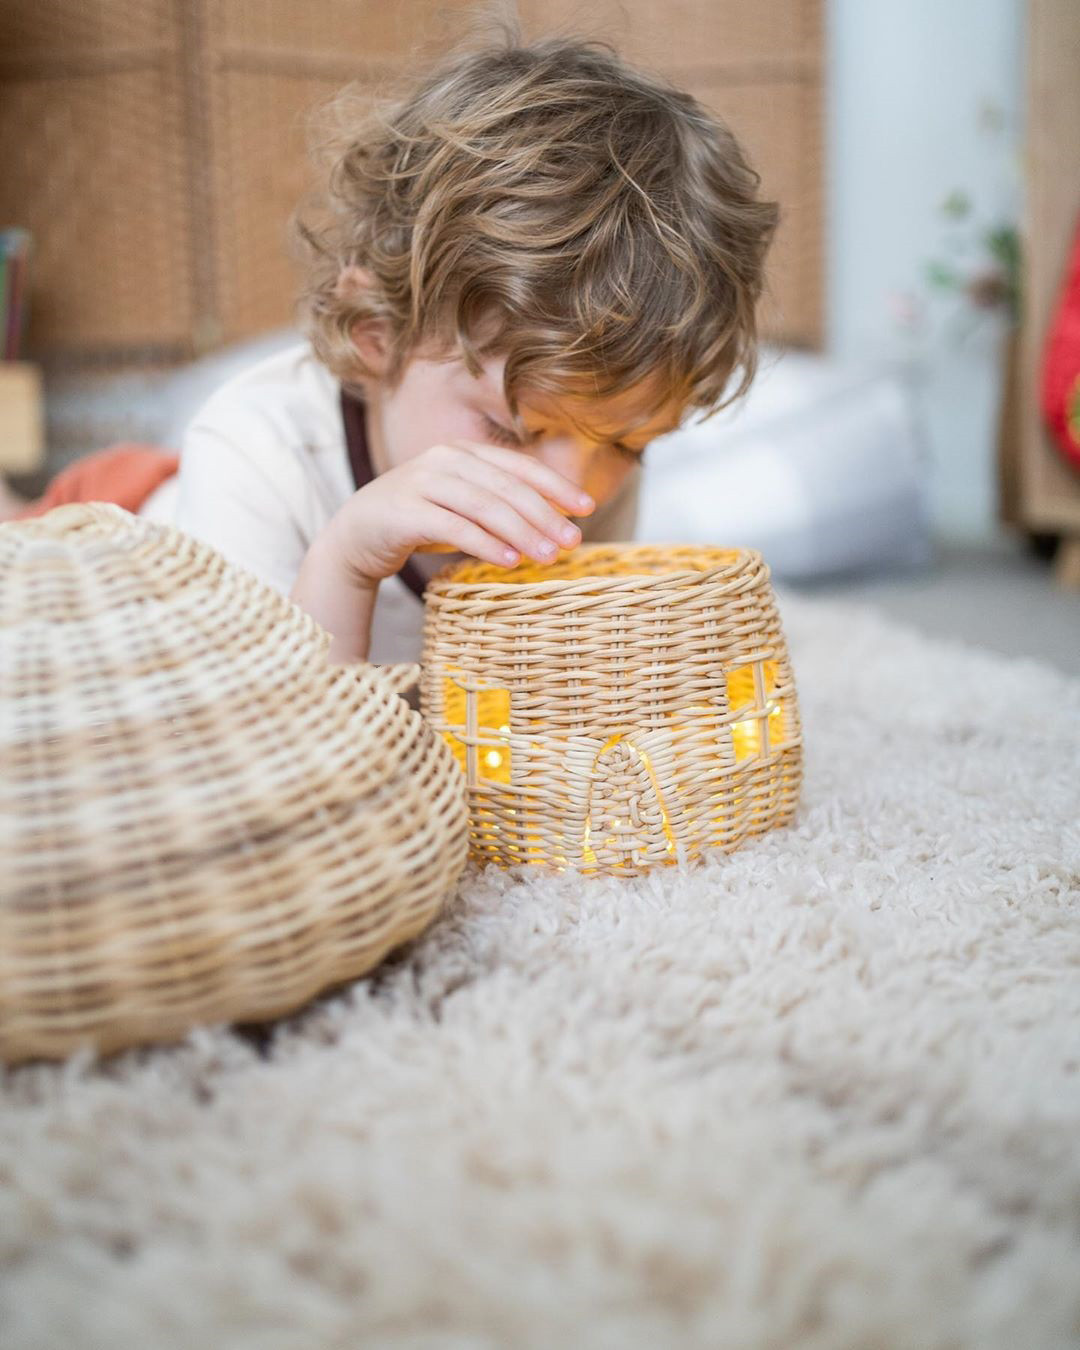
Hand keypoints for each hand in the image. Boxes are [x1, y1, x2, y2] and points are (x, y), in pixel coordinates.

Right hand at [324, 440, 595, 583]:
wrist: (357, 537)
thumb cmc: (420, 523)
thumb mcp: (462, 506)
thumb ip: (499, 505)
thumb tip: (553, 525)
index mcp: (463, 453)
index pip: (519, 466)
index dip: (556, 485)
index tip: (586, 508)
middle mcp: (444, 461)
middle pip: (506, 487)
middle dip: (544, 514)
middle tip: (573, 541)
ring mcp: (422, 483)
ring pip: (484, 506)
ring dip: (522, 532)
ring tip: (549, 557)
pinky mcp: (405, 511)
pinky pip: (454, 527)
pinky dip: (485, 544)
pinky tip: (509, 561)